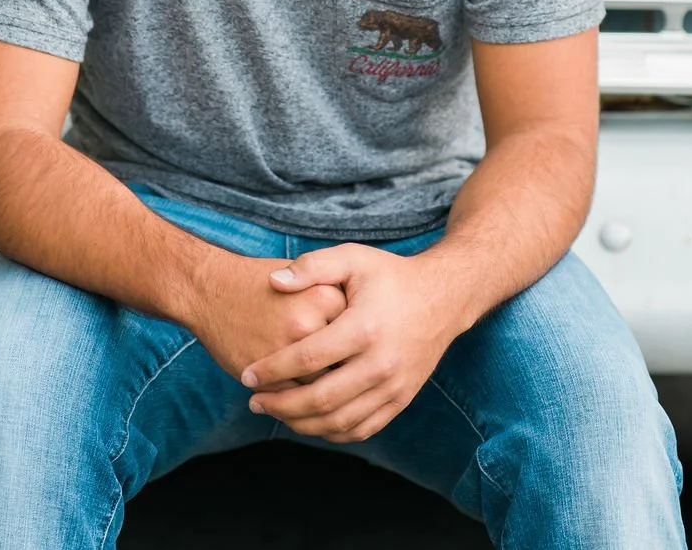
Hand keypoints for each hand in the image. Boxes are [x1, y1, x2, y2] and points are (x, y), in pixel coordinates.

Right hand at [187, 253, 345, 387]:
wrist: (211, 291)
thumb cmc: (261, 283)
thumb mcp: (304, 277)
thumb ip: (335, 299)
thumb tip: (363, 336)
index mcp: (325, 294)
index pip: (359, 331)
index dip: (356, 341)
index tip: (352, 343)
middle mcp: (310, 323)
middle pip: (345, 361)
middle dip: (346, 370)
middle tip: (341, 368)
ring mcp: (287, 351)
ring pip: (324, 386)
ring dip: (325, 390)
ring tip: (322, 383)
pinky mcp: (267, 376)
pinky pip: (297, 399)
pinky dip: (300, 400)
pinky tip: (297, 390)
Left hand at [238, 243, 459, 442]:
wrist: (443, 296)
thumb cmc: (391, 276)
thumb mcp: (353, 258)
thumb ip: (312, 266)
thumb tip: (273, 281)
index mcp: (364, 328)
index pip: (308, 358)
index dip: (273, 369)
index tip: (247, 374)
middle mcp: (381, 363)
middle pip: (321, 399)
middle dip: (280, 404)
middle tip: (254, 400)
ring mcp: (394, 386)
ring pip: (340, 422)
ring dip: (301, 424)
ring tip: (274, 412)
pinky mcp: (402, 399)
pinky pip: (362, 429)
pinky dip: (332, 433)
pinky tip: (309, 422)